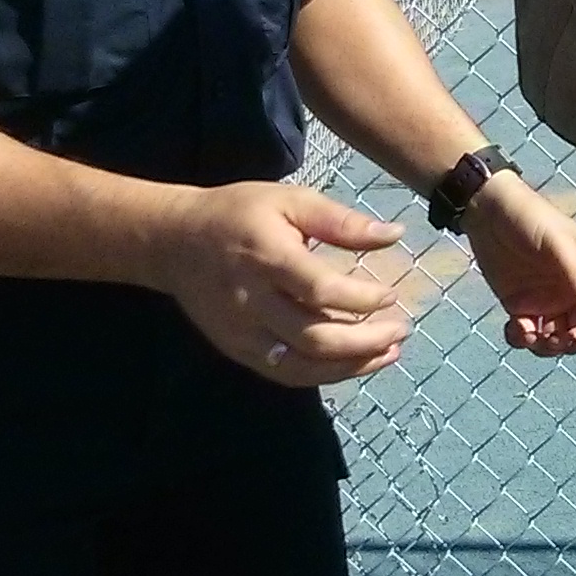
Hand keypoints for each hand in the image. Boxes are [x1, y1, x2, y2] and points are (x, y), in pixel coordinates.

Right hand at [153, 180, 407, 387]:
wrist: (174, 242)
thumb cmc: (238, 214)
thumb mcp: (289, 201)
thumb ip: (341, 221)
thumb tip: (395, 234)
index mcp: (267, 258)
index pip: (321, 290)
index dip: (362, 299)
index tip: (391, 296)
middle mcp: (252, 301)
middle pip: (315, 337)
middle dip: (366, 342)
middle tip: (401, 332)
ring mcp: (243, 332)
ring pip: (302, 365)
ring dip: (352, 366)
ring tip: (388, 354)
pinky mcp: (238, 350)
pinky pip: (285, 374)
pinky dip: (324, 374)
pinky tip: (352, 364)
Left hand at [460, 170, 575, 354]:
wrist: (486, 210)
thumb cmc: (529, 216)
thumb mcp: (556, 242)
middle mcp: (573, 290)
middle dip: (570, 343)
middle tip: (550, 339)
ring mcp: (547, 300)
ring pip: (557, 340)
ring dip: (546, 347)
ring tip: (526, 333)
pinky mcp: (521, 306)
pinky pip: (529, 335)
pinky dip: (523, 340)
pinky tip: (512, 328)